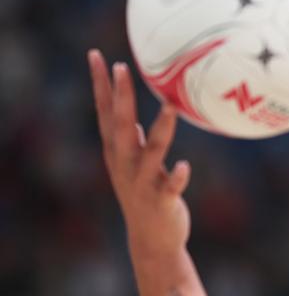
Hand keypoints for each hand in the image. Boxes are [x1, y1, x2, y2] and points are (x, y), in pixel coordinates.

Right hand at [88, 50, 191, 261]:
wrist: (152, 241)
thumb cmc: (146, 196)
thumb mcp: (135, 165)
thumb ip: (133, 140)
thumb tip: (132, 117)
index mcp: (118, 152)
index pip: (105, 112)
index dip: (100, 85)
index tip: (97, 55)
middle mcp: (125, 164)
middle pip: (120, 125)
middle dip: (120, 97)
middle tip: (121, 67)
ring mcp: (142, 183)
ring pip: (151, 152)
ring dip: (161, 130)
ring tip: (171, 107)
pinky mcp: (162, 201)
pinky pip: (170, 187)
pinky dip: (176, 177)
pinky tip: (185, 166)